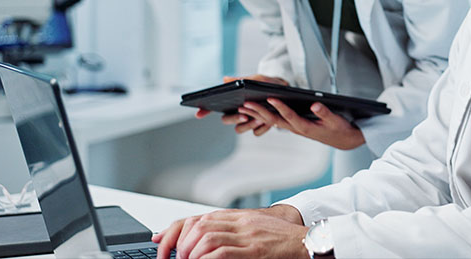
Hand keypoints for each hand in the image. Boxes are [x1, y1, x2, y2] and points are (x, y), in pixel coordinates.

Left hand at [152, 207, 306, 258]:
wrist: (309, 243)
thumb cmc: (282, 241)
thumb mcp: (254, 230)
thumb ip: (231, 232)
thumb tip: (203, 244)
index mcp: (238, 218)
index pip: (198, 218)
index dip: (175, 229)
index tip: (161, 243)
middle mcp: (240, 223)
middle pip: (198, 225)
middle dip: (180, 243)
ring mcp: (247, 235)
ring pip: (206, 237)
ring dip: (191, 253)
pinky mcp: (255, 250)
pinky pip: (222, 252)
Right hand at [195, 75, 288, 135]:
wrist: (284, 90)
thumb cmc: (266, 83)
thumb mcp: (255, 79)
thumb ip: (241, 80)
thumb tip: (225, 79)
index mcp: (233, 101)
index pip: (213, 107)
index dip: (204, 111)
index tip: (199, 113)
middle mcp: (237, 112)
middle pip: (226, 120)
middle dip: (234, 118)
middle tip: (245, 114)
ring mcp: (247, 121)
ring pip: (240, 129)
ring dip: (249, 124)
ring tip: (260, 117)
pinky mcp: (259, 127)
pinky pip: (256, 133)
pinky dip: (261, 128)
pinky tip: (269, 122)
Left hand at [239, 98, 365, 150]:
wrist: (342, 140)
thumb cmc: (339, 129)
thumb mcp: (335, 121)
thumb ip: (324, 113)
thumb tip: (315, 104)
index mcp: (306, 127)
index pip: (289, 116)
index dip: (280, 107)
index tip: (270, 98)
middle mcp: (296, 128)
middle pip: (274, 120)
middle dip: (259, 111)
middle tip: (245, 103)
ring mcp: (294, 128)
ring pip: (272, 121)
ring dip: (257, 114)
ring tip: (243, 107)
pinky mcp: (294, 126)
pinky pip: (276, 121)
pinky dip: (265, 116)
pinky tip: (255, 110)